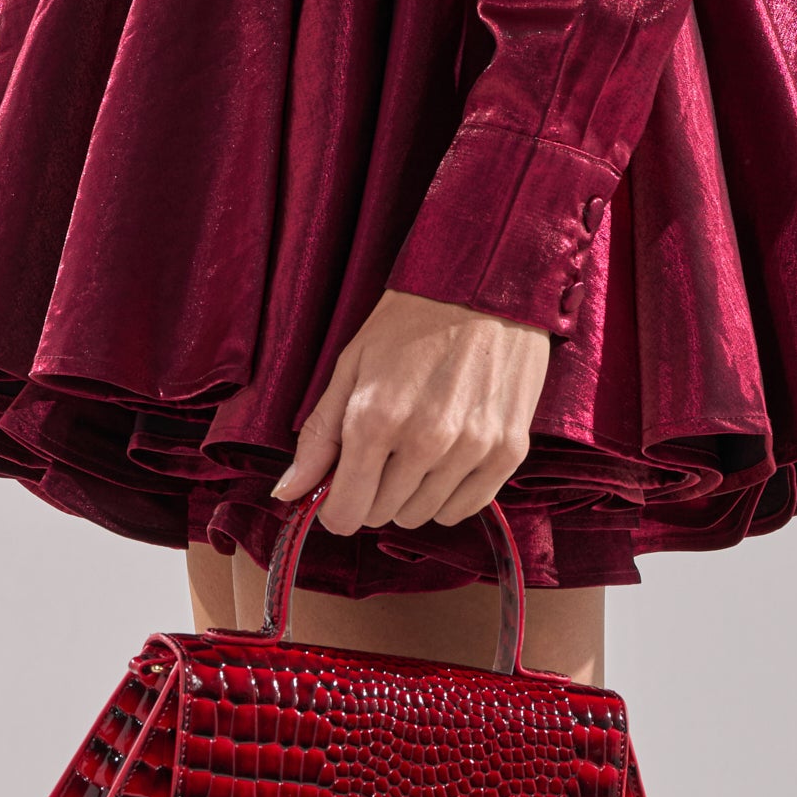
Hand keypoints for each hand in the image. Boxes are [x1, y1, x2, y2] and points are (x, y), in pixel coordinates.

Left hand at [270, 289, 551, 534]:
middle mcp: (425, 441)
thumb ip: (319, 436)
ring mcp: (472, 448)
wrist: (484, 281)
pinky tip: (447, 457)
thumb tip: (286, 494)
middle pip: (383, 515)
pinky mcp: (509, 450)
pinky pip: (468, 507)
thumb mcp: (351, 365)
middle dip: (372, 493)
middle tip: (382, 451)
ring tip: (416, 446)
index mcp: (375, 418)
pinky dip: (450, 493)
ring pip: (425, 516)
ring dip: (412, 494)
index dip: (336, 508)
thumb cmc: (410, 320)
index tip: (340, 490)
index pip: (346, 513)